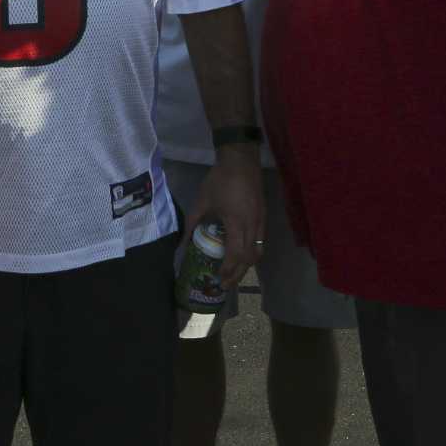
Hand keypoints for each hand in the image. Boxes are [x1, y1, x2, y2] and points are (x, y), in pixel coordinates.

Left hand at [189, 148, 263, 288]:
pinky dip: (253, 253)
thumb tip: (182, 243)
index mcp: (236, 222)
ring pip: (258, 251)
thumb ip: (193, 222)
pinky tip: (242, 255)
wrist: (241, 160)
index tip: (218, 279)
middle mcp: (252, 225)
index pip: (235, 254)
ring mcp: (261, 221)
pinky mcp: (263, 216)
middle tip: (225, 285)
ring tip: (234, 274)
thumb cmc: (220, 180)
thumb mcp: (202, 201)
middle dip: (237, 274)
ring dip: (247, 265)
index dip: (228, 269)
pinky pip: (261, 241)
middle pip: (249, 258)